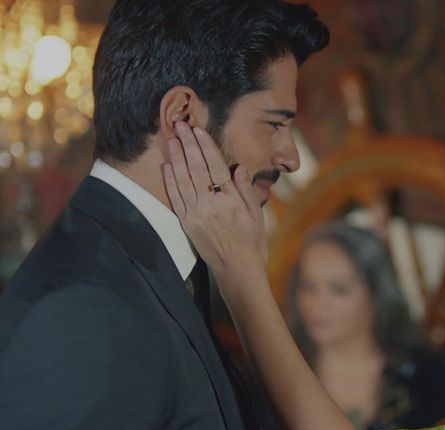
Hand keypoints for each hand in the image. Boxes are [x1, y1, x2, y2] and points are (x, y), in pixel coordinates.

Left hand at [162, 121, 266, 274]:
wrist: (237, 269)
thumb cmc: (252, 241)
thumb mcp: (256, 215)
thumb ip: (246, 190)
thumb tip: (239, 168)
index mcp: (230, 201)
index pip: (215, 167)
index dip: (205, 146)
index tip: (198, 130)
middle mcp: (210, 205)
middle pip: (196, 168)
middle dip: (187, 145)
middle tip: (179, 124)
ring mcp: (196, 214)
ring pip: (183, 180)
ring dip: (176, 158)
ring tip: (171, 139)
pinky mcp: (187, 223)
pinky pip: (176, 198)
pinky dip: (170, 181)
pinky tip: (166, 167)